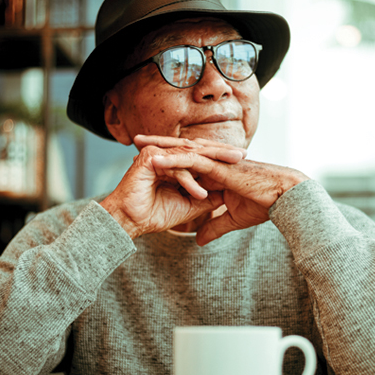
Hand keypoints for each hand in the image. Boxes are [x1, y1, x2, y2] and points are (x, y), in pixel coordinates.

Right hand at [101, 136, 246, 238]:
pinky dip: (188, 181)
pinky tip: (199, 194)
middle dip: (221, 154)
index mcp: (175, 162)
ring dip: (210, 163)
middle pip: (199, 151)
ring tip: (228, 171)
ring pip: (189, 156)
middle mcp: (166, 154)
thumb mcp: (189, 206)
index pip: (202, 156)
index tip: (244, 163)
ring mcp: (158, 154)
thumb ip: (207, 199)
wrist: (130, 222)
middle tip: (243, 155)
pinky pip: (176, 168)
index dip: (222, 159)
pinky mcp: (149, 159)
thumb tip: (228, 194)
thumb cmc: (155, 214)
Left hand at [138, 136, 309, 245]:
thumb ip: (214, 227)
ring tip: (138, 143)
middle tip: (136, 140)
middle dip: (158, 144)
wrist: (283, 198)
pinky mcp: (219, 167)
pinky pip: (192, 161)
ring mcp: (216, 162)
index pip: (187, 159)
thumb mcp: (233, 219)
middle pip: (180, 149)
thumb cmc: (264, 204)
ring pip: (182, 150)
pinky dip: (173, 159)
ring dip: (159, 146)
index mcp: (216, 170)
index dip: (168, 157)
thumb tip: (199, 241)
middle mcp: (214, 161)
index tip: (148, 157)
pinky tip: (155, 159)